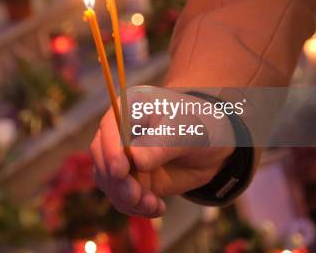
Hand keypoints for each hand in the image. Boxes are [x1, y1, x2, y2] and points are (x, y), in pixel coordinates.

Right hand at [90, 92, 234, 216]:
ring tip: (153, 205)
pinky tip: (157, 207)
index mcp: (130, 109)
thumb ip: (160, 145)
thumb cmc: (200, 125)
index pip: (109, 127)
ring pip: (109, 181)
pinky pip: (122, 198)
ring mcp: (123, 158)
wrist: (213, 147)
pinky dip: (136, 208)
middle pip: (102, 158)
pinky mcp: (131, 180)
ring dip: (127, 198)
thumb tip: (134, 159)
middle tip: (136, 196)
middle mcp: (120, 134)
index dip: (110, 149)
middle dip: (117, 181)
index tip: (120, 170)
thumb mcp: (185, 132)